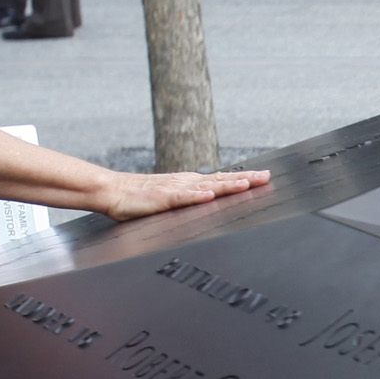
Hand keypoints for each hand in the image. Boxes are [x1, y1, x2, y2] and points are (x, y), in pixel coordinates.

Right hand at [91, 168, 270, 220]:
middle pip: (220, 180)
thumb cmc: (140, 198)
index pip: (221, 180)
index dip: (243, 178)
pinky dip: (195, 196)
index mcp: (190, 183)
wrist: (113, 192)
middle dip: (245, 179)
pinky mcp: (162, 198)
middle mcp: (186, 182)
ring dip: (226, 185)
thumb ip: (190, 200)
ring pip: (205, 187)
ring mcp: (175, 189)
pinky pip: (181, 197)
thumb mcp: (172, 199)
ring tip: (246, 184)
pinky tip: (209, 195)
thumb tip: (210, 202)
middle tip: (266, 177)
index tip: (263, 177)